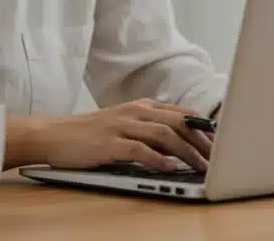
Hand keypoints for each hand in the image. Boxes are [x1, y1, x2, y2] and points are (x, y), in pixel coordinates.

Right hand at [30, 98, 211, 171]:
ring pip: (164, 135)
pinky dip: (158, 159)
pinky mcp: (109, 144)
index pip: (181, 113)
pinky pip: (139, 149)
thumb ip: (148, 128)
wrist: (52, 134)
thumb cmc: (89, 133)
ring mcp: (121, 126)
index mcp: (141, 107)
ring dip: (187, 151)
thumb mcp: (123, 123)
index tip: (221, 143)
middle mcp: (134, 112)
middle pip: (178, 123)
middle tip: (219, 159)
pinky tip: (170, 168)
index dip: (204, 128)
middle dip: (202, 141)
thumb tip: (179, 143)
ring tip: (201, 166)